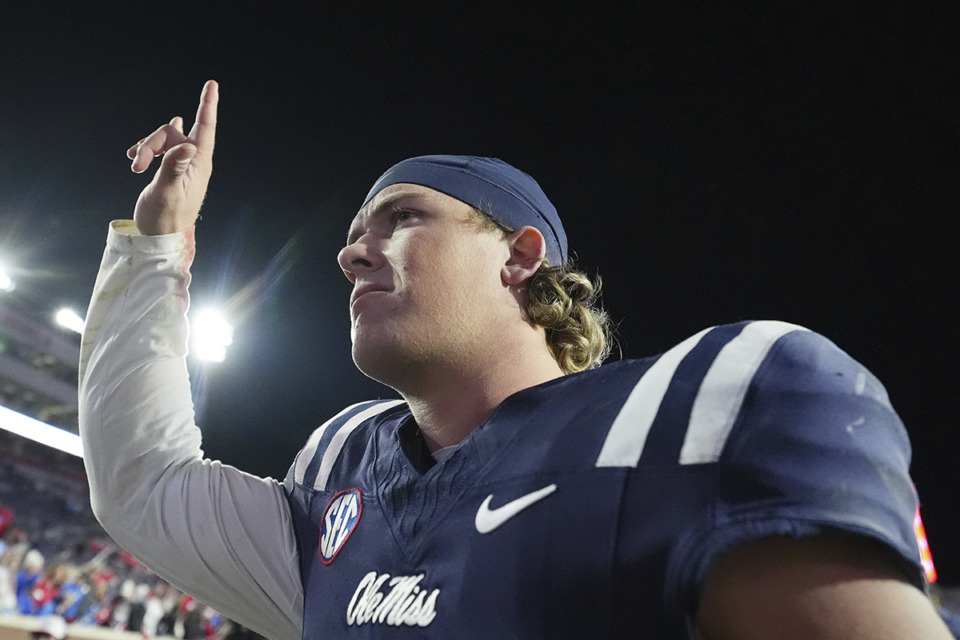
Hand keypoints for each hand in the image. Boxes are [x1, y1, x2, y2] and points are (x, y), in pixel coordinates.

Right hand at [127, 80, 218, 234]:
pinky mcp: (168, 167)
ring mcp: (180, 163)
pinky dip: (144, 150)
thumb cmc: (166, 218)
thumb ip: (175, 166)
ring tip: (135, 165)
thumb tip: (188, 144)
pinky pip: (156, 148)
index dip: (208, 105)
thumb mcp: (167, 191)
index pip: (206, 128)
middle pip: (172, 131)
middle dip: (152, 141)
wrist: (158, 236)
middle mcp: (193, 159)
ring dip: (145, 148)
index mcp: (199, 163)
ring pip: (161, 138)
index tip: (211, 84)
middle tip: (137, 164)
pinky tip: (134, 159)